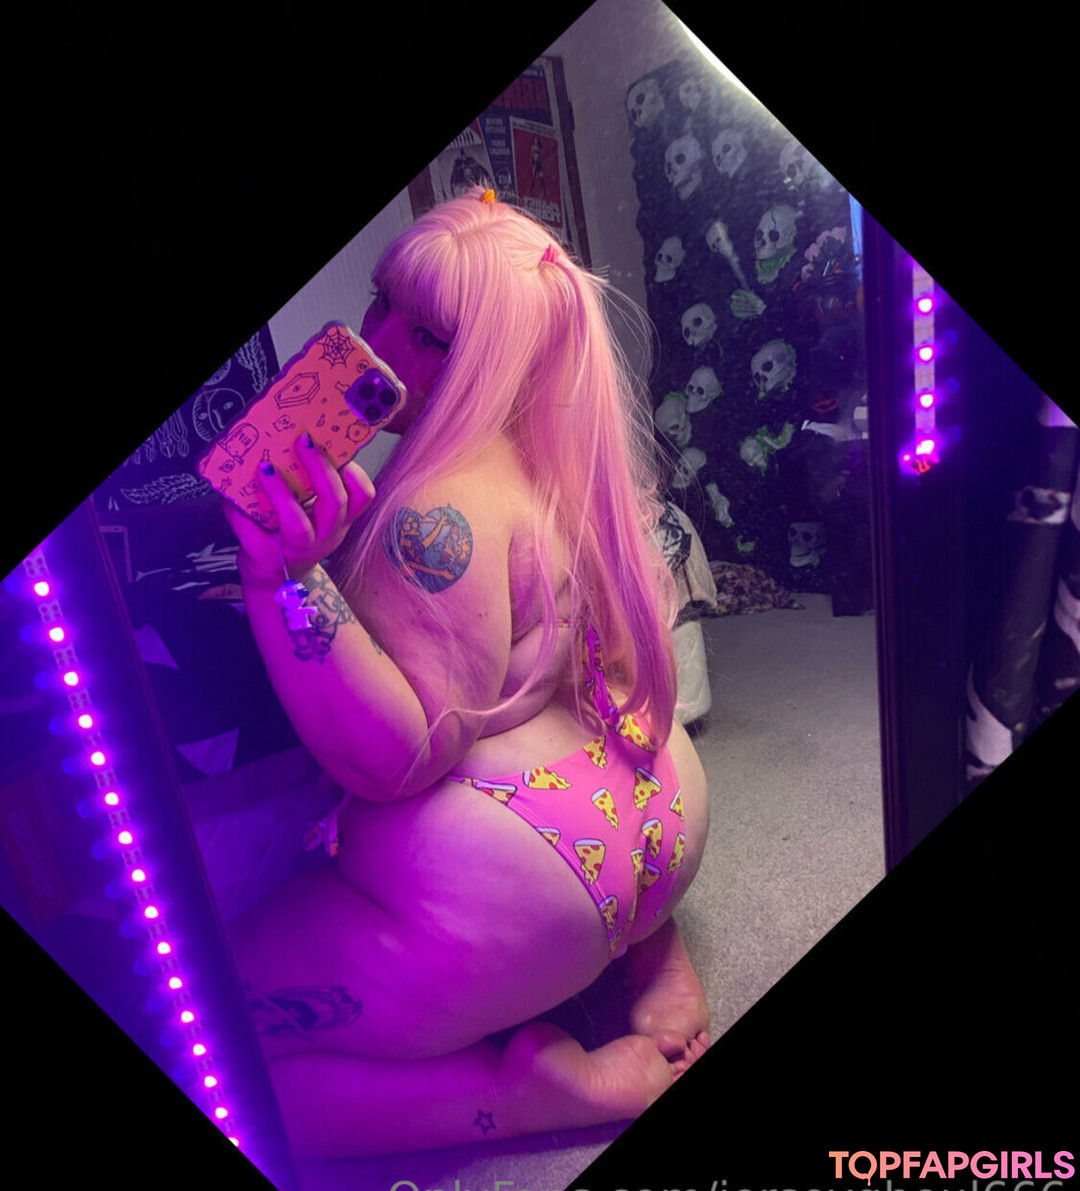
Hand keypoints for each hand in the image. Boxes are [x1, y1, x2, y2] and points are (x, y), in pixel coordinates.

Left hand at [221, 434, 375, 589]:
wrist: (273, 579)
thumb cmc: (293, 536)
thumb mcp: (312, 515)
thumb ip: (309, 488)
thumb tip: (289, 441)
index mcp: (338, 521)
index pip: (362, 497)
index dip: (355, 473)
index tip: (339, 452)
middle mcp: (325, 536)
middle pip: (335, 503)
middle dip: (321, 469)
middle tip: (303, 443)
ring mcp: (297, 550)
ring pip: (298, 525)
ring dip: (281, 493)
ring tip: (266, 469)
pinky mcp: (267, 559)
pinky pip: (254, 534)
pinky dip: (240, 513)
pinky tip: (231, 497)